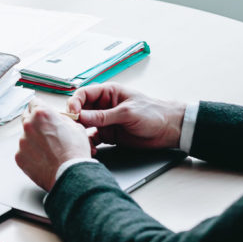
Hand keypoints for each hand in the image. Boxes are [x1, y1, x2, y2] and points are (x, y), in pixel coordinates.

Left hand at [16, 104, 95, 191]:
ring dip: (33, 140)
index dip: (40, 107)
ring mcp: (22, 141)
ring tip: (48, 150)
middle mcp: (28, 125)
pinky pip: (23, 151)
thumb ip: (62, 119)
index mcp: (42, 114)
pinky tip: (43, 159)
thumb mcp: (76, 126)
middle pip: (26, 117)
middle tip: (45, 131)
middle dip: (35, 122)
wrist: (70, 173)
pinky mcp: (19, 156)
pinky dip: (31, 154)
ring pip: (25, 136)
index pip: (34, 102)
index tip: (41, 112)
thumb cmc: (75, 151)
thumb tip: (57, 119)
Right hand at [66, 83, 184, 150]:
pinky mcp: (108, 134)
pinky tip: (90, 148)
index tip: (73, 114)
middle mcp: (103, 105)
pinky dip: (89, 143)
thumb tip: (82, 116)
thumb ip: (103, 116)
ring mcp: (105, 120)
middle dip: (74, 119)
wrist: (169, 130)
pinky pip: (92, 138)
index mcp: (108, 93)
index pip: (83, 94)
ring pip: (84, 125)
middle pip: (80, 110)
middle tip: (73, 129)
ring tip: (80, 140)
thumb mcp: (127, 113)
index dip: (75, 103)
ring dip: (80, 132)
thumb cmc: (153, 113)